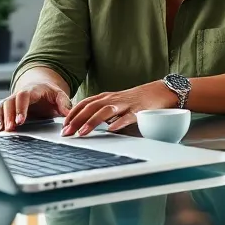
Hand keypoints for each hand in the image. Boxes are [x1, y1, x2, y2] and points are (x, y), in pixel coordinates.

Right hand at [0, 82, 71, 131]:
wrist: (41, 88)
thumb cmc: (50, 94)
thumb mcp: (60, 95)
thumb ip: (64, 103)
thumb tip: (69, 114)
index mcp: (32, 90)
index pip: (23, 96)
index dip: (20, 108)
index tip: (20, 121)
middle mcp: (19, 94)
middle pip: (10, 102)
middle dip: (9, 115)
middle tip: (11, 128)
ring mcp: (12, 100)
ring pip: (2, 107)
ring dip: (1, 118)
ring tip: (3, 131)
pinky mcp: (8, 108)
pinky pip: (0, 111)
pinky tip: (0, 130)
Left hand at [61, 80, 175, 135]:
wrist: (160, 91)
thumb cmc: (137, 100)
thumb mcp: (116, 103)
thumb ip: (102, 111)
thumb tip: (84, 123)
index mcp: (107, 97)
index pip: (85, 103)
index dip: (72, 114)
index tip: (63, 125)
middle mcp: (114, 99)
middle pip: (91, 107)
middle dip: (77, 120)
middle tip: (67, 132)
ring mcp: (126, 105)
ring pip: (105, 111)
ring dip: (92, 122)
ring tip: (83, 133)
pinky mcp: (139, 111)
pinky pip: (127, 117)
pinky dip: (118, 123)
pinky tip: (111, 131)